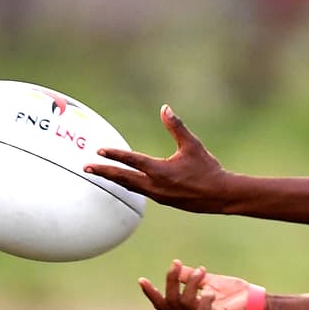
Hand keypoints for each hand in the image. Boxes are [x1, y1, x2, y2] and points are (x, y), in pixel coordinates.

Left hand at [86, 105, 228, 212]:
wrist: (221, 195)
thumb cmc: (208, 169)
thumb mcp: (192, 145)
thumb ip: (176, 127)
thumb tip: (165, 109)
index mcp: (160, 170)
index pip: (131, 160)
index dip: (114, 154)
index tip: (99, 151)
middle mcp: (155, 185)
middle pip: (123, 178)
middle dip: (104, 172)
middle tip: (88, 168)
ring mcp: (158, 195)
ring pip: (131, 187)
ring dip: (115, 180)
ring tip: (102, 175)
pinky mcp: (164, 201)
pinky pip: (141, 192)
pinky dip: (130, 186)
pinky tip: (128, 183)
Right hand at [139, 259, 253, 309]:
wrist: (255, 302)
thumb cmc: (233, 293)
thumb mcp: (209, 281)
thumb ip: (192, 277)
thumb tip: (177, 269)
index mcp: (188, 308)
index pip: (164, 304)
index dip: (151, 293)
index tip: (141, 279)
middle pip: (171, 301)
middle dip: (171, 281)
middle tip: (178, 264)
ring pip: (185, 304)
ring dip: (190, 284)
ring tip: (202, 272)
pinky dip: (205, 299)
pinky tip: (211, 291)